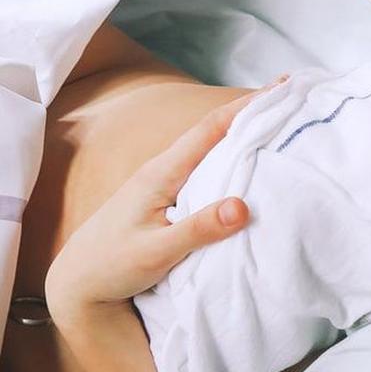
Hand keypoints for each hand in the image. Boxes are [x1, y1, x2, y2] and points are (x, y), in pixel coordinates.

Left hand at [45, 86, 264, 325]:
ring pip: (213, 150)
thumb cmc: (112, 266)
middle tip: (291, 95)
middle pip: (215, 131)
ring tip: (280, 121)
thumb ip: (199, 229)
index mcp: (161, 173)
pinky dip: (234, 159)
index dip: (246, 107)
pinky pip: (209, 171)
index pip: (210, 130)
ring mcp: (167, 184)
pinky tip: (251, 162)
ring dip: (245, 134)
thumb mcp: (156, 252)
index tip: (280, 88)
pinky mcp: (171, 200)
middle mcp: (165, 170)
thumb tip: (242, 206)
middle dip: (253, 111)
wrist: (79, 284)